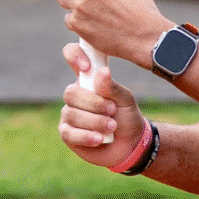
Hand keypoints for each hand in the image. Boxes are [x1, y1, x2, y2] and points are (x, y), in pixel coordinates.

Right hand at [59, 43, 145, 166]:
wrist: (130, 143)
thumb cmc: (127, 116)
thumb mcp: (125, 99)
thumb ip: (112, 87)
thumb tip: (101, 71)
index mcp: (89, 80)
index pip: (73, 57)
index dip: (75, 56)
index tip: (87, 67)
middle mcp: (76, 95)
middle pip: (70, 93)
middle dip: (94, 103)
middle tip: (112, 110)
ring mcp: (69, 114)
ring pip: (71, 114)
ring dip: (95, 122)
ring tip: (112, 126)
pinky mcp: (67, 134)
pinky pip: (69, 132)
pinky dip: (87, 136)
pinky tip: (100, 139)